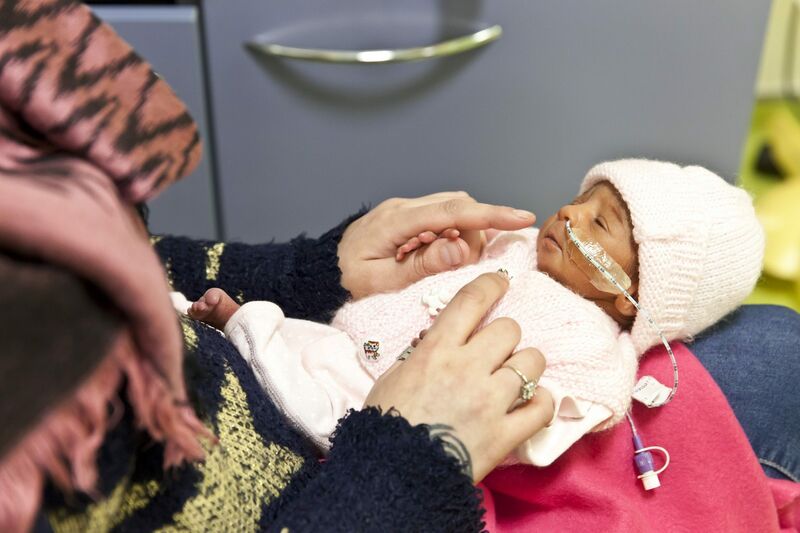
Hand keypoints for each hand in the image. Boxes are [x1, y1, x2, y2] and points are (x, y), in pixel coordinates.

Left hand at [338, 192, 534, 298]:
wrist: (320, 269)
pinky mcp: (406, 216)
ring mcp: (404, 209)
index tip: (522, 218)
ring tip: (450, 261)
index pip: (453, 211)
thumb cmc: (346, 278)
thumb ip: (422, 265)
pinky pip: (441, 216)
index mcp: (396, 221)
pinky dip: (453, 232)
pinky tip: (445, 253)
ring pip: (452, 209)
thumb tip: (461, 248)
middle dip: (476, 230)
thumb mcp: (382, 281)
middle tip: (463, 263)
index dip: (491, 214)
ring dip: (464, 232)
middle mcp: (403, 208)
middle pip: (458, 206)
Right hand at [364, 272, 553, 482]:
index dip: (492, 283)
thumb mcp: (393, 377)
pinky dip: (542, 403)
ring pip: (532, 362)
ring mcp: (491, 401)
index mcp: (437, 351)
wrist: (395, 475)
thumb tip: (439, 337)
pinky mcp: (506, 433)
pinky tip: (531, 404)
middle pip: (510, 329)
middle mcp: (468, 368)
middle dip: (506, 336)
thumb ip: (420, 353)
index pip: (472, 301)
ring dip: (526, 366)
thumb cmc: (388, 424)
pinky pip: (543, 406)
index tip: (501, 282)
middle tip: (497, 352)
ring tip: (516, 379)